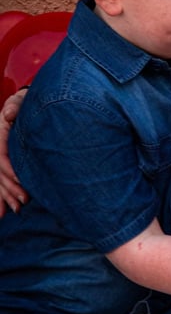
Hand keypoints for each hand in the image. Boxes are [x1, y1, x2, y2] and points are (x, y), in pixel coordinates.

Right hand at [0, 90, 28, 215]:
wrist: (19, 109)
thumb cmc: (21, 105)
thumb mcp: (17, 102)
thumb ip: (15, 106)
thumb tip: (8, 114)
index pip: (0, 155)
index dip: (9, 169)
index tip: (20, 180)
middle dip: (10, 189)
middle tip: (24, 201)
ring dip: (6, 197)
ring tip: (17, 209)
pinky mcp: (2, 165)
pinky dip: (2, 197)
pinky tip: (5, 211)